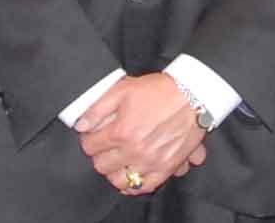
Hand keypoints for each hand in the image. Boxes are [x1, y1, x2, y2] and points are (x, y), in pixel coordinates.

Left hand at [75, 73, 209, 194]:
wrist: (193, 96)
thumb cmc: (160, 91)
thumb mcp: (124, 89)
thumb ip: (97, 108)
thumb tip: (81, 125)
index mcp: (122, 131)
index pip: (90, 146)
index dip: (88, 139)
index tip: (92, 136)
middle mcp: (135, 150)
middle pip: (102, 165)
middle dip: (99, 155)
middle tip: (104, 146)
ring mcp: (151, 161)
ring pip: (120, 181)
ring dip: (114, 172)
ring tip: (116, 161)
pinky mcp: (166, 167)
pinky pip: (145, 186)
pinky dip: (135, 184)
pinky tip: (132, 174)